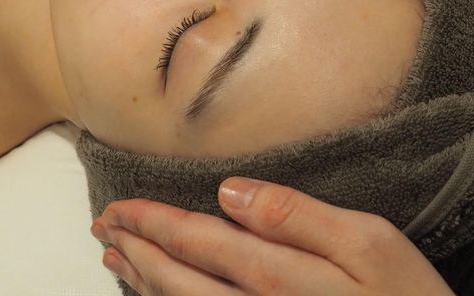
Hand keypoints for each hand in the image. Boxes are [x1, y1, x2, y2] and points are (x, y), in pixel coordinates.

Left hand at [90, 177, 453, 294]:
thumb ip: (299, 217)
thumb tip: (232, 191)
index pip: (197, 242)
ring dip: (142, 282)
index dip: (153, 223)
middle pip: (177, 282)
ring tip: (114, 258)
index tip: (119, 207)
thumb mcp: (371, 244)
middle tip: (103, 226)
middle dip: (135, 250)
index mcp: (278, 277)